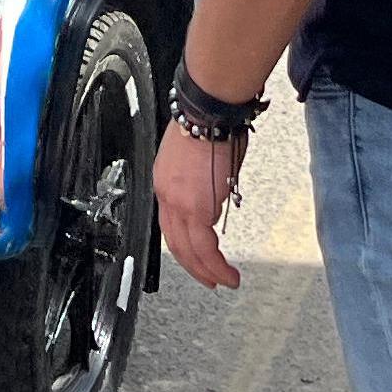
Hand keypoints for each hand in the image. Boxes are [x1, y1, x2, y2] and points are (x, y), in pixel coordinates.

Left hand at [156, 126, 249, 289]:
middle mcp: (168, 195)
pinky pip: (205, 244)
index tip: (196, 259)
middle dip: (194, 268)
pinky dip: (216, 263)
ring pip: (190, 249)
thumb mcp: (196, 158)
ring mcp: (180, 203)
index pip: (171, 225)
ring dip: (208, 270)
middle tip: (211, 281)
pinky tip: (226, 270)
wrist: (209, 110)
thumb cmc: (210, 124)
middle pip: (177, 244)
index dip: (184, 247)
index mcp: (165, 183)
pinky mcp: (197, 206)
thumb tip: (215, 198)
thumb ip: (201, 183)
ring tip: (225, 280)